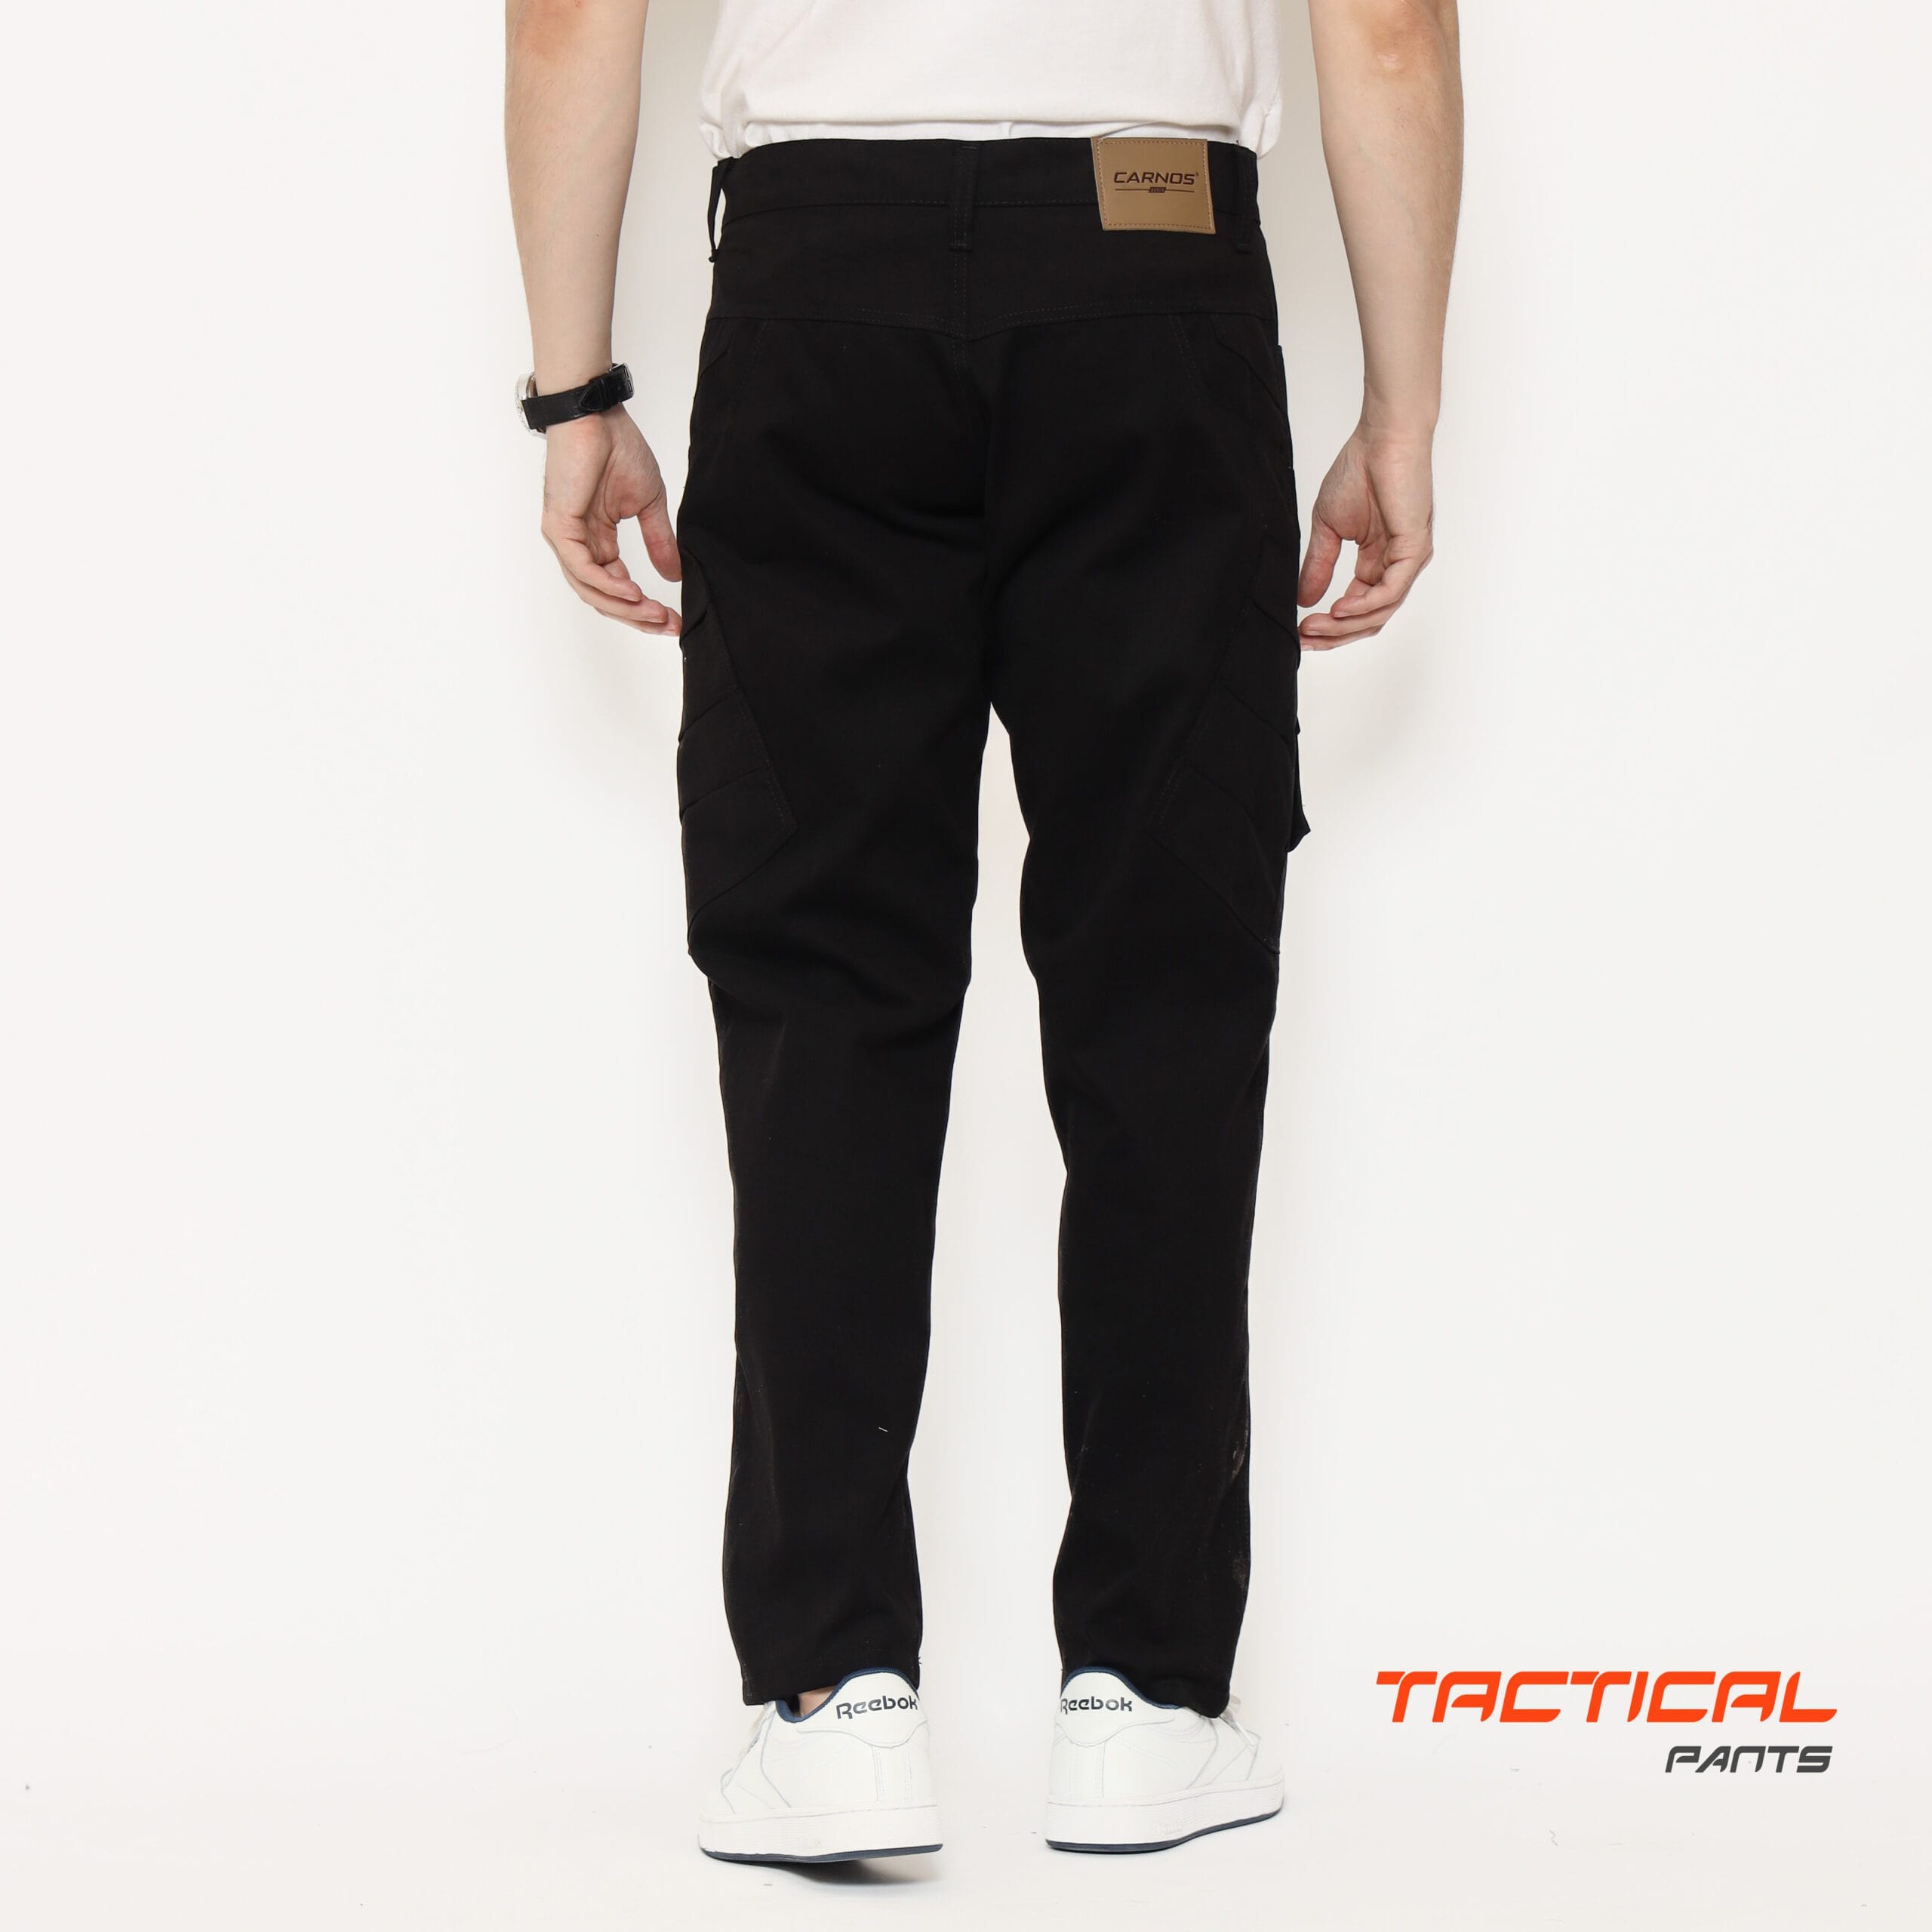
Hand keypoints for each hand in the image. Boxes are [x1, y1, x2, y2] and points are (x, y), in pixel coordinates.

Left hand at [539, 406, 681, 632]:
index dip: (646, 608)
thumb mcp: (648, 504)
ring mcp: (566, 539)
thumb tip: (674, 576)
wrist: (595, 416)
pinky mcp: (560, 528)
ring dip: (625, 607)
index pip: (619, 588)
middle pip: (605, 598)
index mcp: (597, 540)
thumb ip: (658, 541)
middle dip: (638, 617)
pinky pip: (583, 569)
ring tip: (654, 613)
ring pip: (592, 590)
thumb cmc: (617, 449)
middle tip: (669, 625)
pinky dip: (608, 585)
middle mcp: (578, 545)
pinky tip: (633, 592)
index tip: (675, 620)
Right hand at [1296, 426, 1434, 649]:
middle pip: (1370, 619)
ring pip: (1380, 611)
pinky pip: (1390, 591)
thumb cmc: (1359, 470)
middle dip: (1335, 634)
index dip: (1329, 625)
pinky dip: (1364, 605)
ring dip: (1346, 625)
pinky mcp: (1414, 549)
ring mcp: (1408, 560)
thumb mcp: (1328, 527)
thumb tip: (1303, 599)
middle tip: (1304, 638)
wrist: (1382, 438)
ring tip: (1315, 626)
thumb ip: (1319, 565)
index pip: (1357, 608)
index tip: (1300, 632)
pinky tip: (1340, 609)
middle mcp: (1396, 565)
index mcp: (1378, 561)